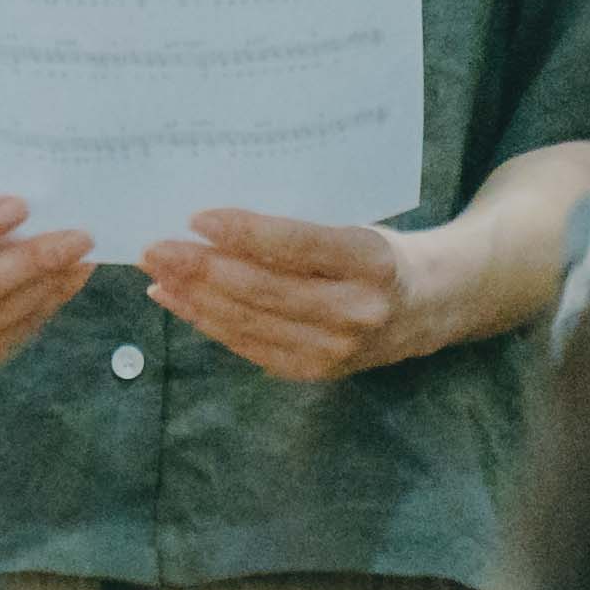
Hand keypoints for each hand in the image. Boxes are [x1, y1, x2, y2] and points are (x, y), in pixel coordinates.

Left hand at [149, 206, 456, 384]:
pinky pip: (250, 346)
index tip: (196, 218)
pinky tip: (176, 300)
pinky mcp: (318, 371)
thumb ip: (298, 230)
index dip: (245, 233)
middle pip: (265, 290)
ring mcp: (339, 349)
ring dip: (193, 297)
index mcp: (374, 262)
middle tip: (155, 248)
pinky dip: (206, 322)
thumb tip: (210, 224)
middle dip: (201, 269)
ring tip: (156, 272)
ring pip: (250, 322)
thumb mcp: (355, 228)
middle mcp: (359, 311)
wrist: (434, 305)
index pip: (300, 246)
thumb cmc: (381, 253)